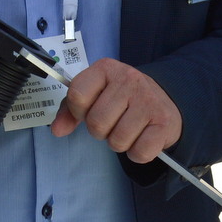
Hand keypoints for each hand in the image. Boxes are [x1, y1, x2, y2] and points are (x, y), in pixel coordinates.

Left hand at [49, 58, 181, 162]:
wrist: (164, 102)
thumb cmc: (122, 99)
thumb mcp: (94, 95)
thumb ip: (70, 110)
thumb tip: (57, 129)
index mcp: (106, 69)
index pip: (77, 94)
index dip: (77, 111)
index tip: (87, 111)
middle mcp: (129, 79)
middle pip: (96, 122)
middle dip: (100, 131)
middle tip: (112, 122)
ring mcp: (149, 100)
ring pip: (117, 141)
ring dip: (119, 143)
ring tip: (127, 129)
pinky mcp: (164, 122)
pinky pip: (139, 152)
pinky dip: (137, 153)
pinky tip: (142, 138)